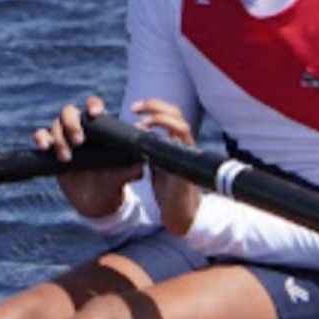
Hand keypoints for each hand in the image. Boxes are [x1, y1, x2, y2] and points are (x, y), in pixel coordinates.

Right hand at [34, 95, 142, 218]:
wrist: (98, 200)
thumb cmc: (114, 180)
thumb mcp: (125, 173)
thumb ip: (133, 164)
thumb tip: (143, 156)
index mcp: (98, 127)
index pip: (93, 107)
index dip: (93, 105)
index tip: (95, 113)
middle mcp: (80, 128)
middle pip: (69, 112)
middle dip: (72, 123)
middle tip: (79, 141)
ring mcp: (64, 137)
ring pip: (55, 125)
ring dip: (59, 138)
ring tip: (67, 157)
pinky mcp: (51, 149)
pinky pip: (41, 136)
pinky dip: (41, 138)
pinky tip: (45, 147)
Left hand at [131, 98, 200, 235]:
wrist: (181, 213)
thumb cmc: (169, 188)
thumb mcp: (157, 162)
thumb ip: (150, 149)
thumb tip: (131, 136)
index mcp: (176, 141)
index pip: (170, 113)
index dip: (154, 105)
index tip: (134, 107)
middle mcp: (184, 145)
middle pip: (177, 114)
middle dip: (155, 106)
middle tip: (134, 108)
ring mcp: (186, 156)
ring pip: (181, 127)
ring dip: (161, 119)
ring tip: (141, 125)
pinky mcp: (185, 169)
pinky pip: (178, 150)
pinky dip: (163, 144)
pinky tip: (148, 145)